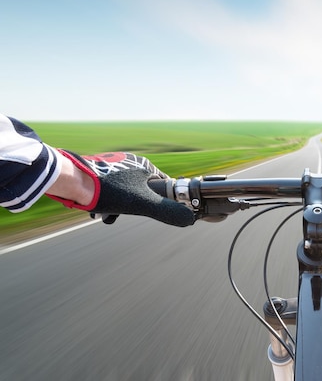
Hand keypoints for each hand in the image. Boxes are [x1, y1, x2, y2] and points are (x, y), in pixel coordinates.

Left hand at [48, 151, 194, 226]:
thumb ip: (167, 211)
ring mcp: (112, 164)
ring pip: (123, 190)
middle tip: (124, 213)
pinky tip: (97, 207)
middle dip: (132, 205)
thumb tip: (189, 219)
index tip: (151, 210)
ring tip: (108, 212)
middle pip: (140, 189)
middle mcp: (130, 161)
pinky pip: (108, 187)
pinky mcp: (97, 168)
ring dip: (117, 204)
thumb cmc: (108, 190)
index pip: (162, 184)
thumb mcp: (143, 204)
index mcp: (144, 165)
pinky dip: (105, 199)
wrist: (72, 181)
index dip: (159, 199)